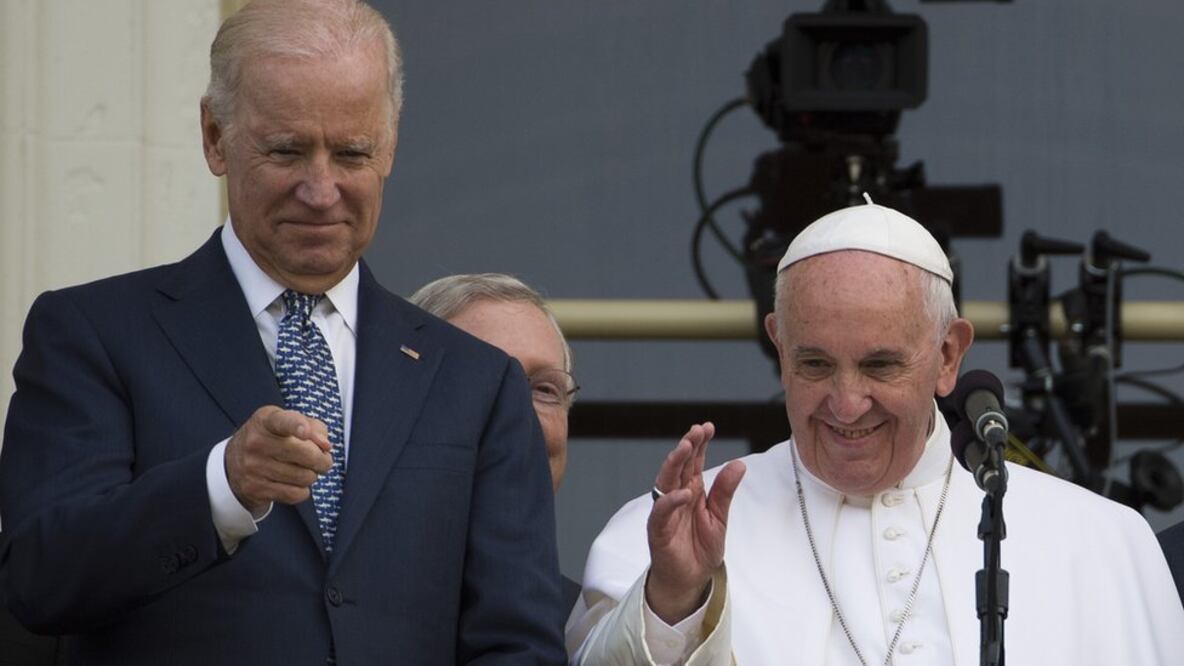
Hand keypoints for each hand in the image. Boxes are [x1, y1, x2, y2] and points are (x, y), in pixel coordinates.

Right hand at [225, 406, 333, 514]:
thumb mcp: (286, 422)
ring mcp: (253, 467)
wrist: (233, 462)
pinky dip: (303, 491)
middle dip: (323, 460)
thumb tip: (325, 445)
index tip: (305, 431)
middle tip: (324, 460)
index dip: (296, 425)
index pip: (282, 421)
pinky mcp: (255, 489)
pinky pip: (295, 495)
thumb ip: (313, 426)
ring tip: (306, 470)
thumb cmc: (269, 438)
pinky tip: (296, 483)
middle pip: (305, 455)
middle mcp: (256, 442)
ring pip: (304, 477)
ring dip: (312, 476)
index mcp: (266, 421)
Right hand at [644, 422, 745, 623]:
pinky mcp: (658, 530)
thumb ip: (725, 491)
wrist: (690, 580)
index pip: (694, 461)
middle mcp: (676, 496)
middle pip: (679, 466)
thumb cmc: (700, 548)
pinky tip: (684, 492)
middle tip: (696, 430)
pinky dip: (671, 501)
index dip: (700, 443)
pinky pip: (662, 512)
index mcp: (692, 490)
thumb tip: (739, 463)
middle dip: (687, 446)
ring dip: (674, 463)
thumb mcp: (719, 517)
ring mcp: (666, 511)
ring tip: (686, 447)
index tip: (708, 427)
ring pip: (666, 481)